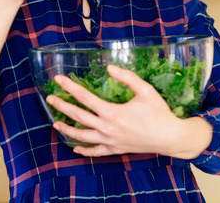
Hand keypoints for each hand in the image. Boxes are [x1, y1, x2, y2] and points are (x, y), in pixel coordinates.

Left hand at [46, 65, 212, 158]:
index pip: (84, 97)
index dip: (70, 87)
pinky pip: (95, 151)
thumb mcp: (145, 90)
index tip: (59, 80)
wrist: (169, 137)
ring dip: (67, 129)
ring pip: (82, 136)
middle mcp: (107, 128)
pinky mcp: (115, 149)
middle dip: (62, 106)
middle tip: (50, 98)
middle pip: (78, 117)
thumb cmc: (159, 112)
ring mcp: (110, 141)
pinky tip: (75, 147)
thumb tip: (109, 68)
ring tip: (56, 123)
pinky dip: (83, 150)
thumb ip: (127, 77)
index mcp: (112, 112)